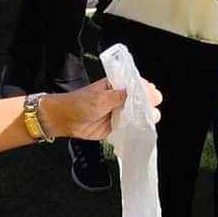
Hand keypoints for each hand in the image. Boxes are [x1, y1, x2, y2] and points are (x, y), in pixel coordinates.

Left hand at [41, 78, 162, 140]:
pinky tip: (139, 131)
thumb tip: (139, 94)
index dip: (148, 91)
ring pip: (140, 115)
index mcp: (119, 85)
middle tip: (149, 111)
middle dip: (149, 106)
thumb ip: (121, 96)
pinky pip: (131, 128)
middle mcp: (122, 98)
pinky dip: (135, 130)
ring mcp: (121, 112)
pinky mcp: (117, 126)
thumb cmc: (79, 103)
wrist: (64, 120)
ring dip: (144, 119)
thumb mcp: (101, 98)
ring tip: (145, 122)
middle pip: (143, 101)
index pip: (140, 85)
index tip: (153, 97)